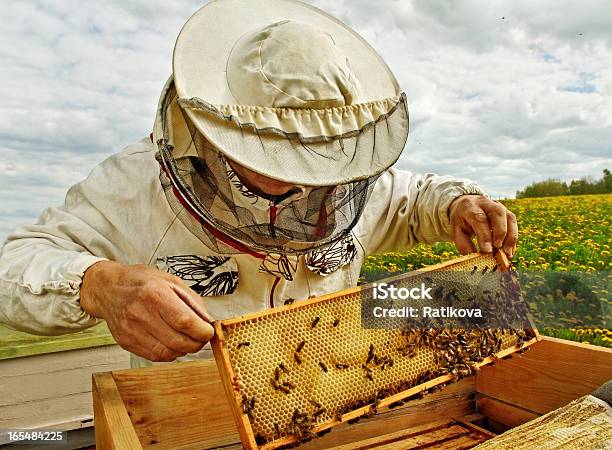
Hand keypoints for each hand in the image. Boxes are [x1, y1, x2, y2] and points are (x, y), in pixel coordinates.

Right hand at [80, 261, 214, 361]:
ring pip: (168, 353)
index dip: (202, 331)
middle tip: (201, 337)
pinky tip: (171, 342)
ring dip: (183, 350)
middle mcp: (141, 314)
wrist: (108, 288)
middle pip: (178, 341)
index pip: (185, 321)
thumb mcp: (171, 281)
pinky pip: (155, 356)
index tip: (209, 331)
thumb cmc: (141, 282)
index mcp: (155, 294)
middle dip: (197, 343)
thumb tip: (208, 322)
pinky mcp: (126, 342)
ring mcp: (132, 330)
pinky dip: (169, 353)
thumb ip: (193, 302)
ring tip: (186, 339)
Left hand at [448, 195, 517, 257]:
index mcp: (469, 206)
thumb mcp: (456, 232)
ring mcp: (498, 205)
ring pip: (509, 218)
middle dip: (500, 232)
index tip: (487, 250)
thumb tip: (476, 258)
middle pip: (497, 213)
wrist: (467, 207)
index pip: (479, 219)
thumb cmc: (461, 221)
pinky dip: (513, 238)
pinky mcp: (506, 212)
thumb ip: (464, 244)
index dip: (485, 235)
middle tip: (498, 248)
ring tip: (507, 253)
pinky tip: (510, 251)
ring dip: (510, 237)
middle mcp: (485, 203)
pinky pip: (513, 224)